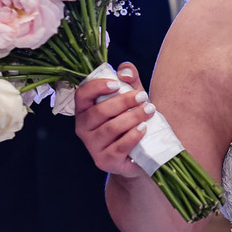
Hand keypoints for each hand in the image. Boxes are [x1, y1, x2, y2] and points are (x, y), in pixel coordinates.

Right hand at [73, 62, 155, 178]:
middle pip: (100, 111)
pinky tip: (143, 128)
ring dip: (132, 117)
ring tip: (149, 110)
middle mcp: (83, 128)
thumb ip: (129, 81)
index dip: (96, 87)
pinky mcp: (105, 160)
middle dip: (123, 102)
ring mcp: (92, 146)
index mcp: (85, 110)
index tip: (116, 83)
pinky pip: (118, 146)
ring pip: (110, 128)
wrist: (140, 154)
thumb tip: (126, 70)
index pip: (82, 95)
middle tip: (143, 96)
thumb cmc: (131, 121)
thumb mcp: (131, 99)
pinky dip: (132, 136)